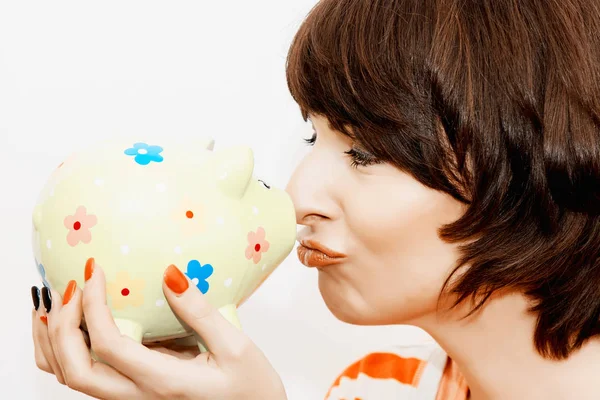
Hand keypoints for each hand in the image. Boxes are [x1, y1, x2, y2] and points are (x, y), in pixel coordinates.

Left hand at [30, 261, 286, 399]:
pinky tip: (70, 327)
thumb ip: (200, 312)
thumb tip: (170, 274)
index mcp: (164, 384)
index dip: (93, 305)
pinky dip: (64, 353)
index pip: (109, 345)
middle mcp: (138, 399)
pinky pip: (85, 379)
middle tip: (72, 285)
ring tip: (56, 303)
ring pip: (71, 379)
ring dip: (54, 340)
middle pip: (74, 369)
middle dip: (63, 323)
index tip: (95, 270)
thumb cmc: (250, 389)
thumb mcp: (236, 347)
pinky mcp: (132, 396)